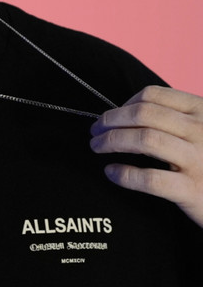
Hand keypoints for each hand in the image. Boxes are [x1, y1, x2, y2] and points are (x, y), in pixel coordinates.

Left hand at [90, 85, 202, 227]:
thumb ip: (177, 119)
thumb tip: (127, 112)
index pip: (153, 95)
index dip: (123, 103)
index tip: (110, 116)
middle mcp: (202, 131)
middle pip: (142, 114)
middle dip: (110, 120)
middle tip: (95, 132)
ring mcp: (199, 160)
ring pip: (143, 139)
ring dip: (111, 141)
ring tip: (98, 148)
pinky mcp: (194, 190)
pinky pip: (149, 178)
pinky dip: (123, 174)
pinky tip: (112, 173)